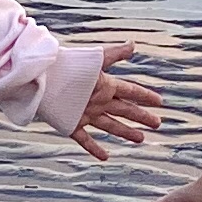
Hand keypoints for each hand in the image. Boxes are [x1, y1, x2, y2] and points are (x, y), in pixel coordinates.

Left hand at [68, 43, 159, 159]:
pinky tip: (105, 157)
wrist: (42, 78)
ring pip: (111, 125)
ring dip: (126, 132)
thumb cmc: (69, 66)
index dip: (145, 96)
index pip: (130, 92)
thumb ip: (115, 54)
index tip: (159, 101)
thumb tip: (133, 44)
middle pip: (125, 110)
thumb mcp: (96, 59)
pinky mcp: (72, 124)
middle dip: (141, 116)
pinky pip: (86, 139)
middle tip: (157, 123)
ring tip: (141, 139)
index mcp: (105, 85)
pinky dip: (95, 149)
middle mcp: (98, 101)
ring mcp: (86, 114)